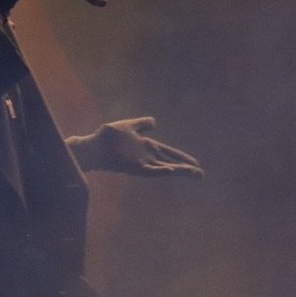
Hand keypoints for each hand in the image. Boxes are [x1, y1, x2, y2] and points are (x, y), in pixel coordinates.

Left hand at [67, 117, 203, 177]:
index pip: (168, 153)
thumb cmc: (108, 138)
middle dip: (185, 168)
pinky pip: (151, 170)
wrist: (94, 146)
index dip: (181, 157)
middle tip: (201, 175)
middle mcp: (147, 157)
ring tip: (194, 174)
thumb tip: (155, 121)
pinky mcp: (135, 167)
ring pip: (165, 168)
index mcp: (147, 147)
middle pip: (170, 163)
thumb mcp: (129, 126)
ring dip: (179, 171)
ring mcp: (142, 163)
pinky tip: (173, 171)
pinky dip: (162, 171)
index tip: (195, 163)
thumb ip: (141, 124)